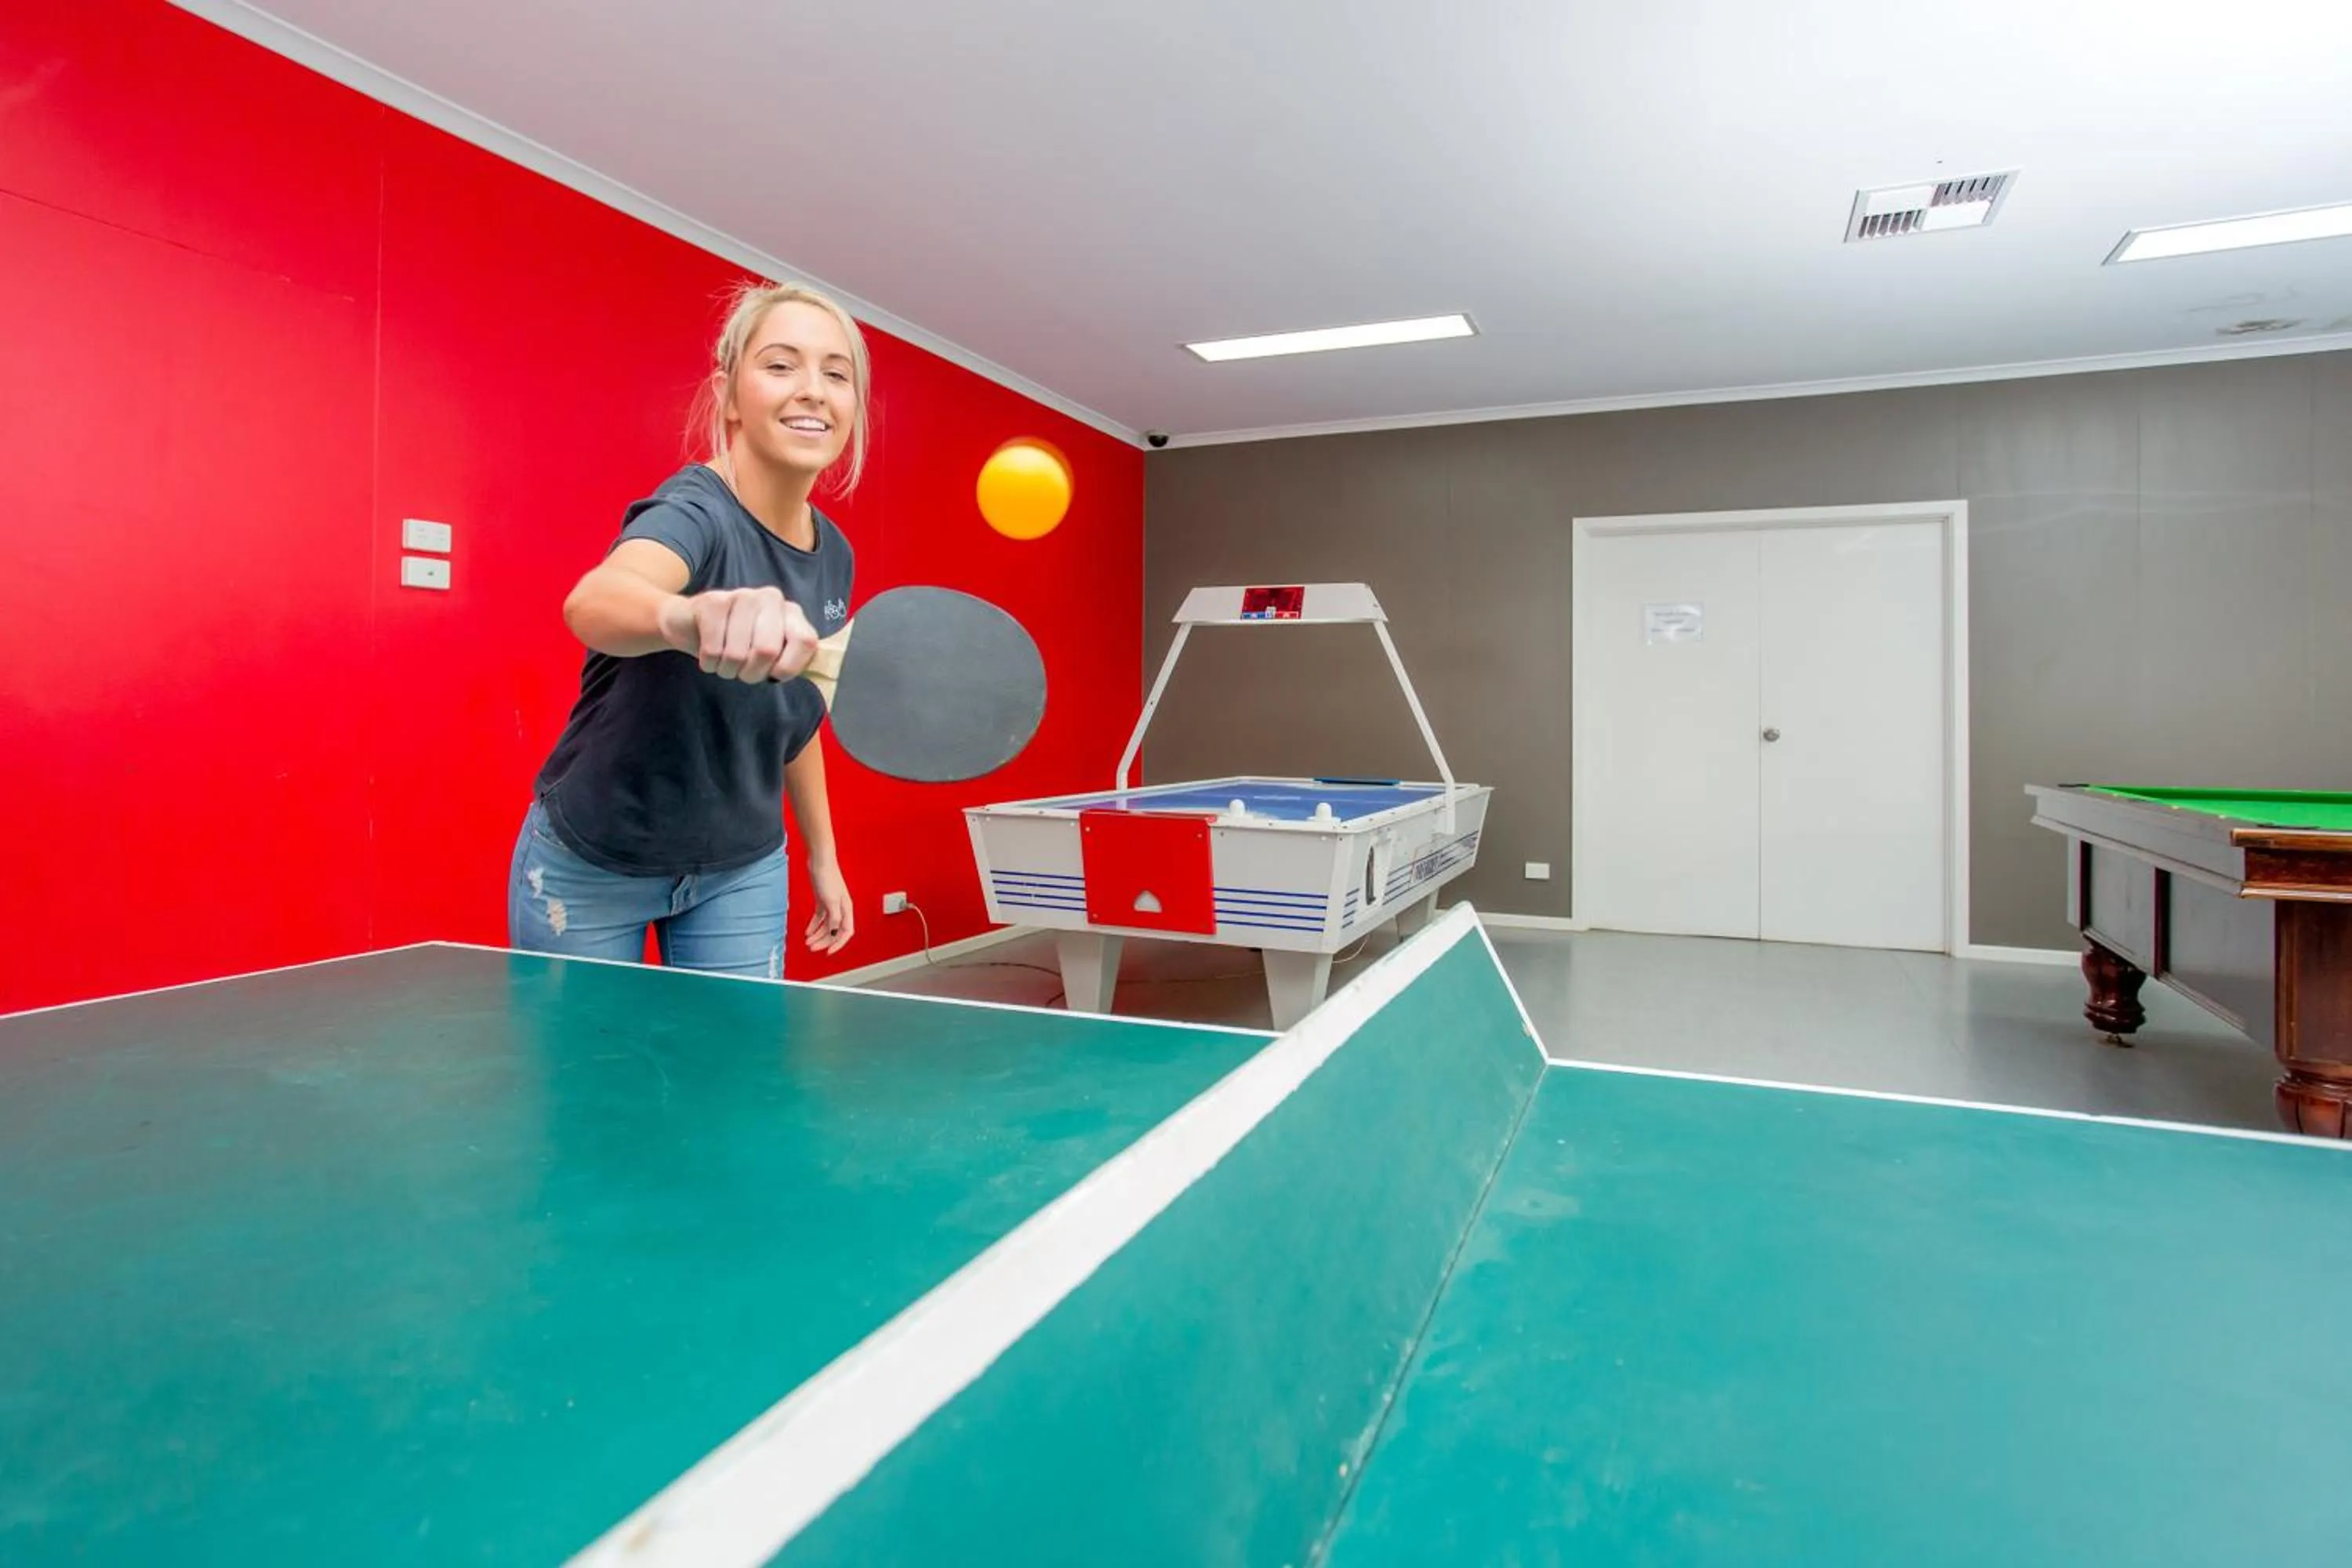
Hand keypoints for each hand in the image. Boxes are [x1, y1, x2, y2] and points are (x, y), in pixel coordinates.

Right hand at [656, 587, 818, 682]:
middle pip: (767, 651)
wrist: (691, 624)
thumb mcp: (771, 654)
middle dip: (751, 673)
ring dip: (727, 670)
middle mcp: (771, 598)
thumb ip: (794, 661)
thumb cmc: (738, 645)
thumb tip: (819, 676)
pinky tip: (709, 654)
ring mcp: (742, 595)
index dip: (788, 667)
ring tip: (724, 662)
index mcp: (792, 612)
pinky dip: (709, 663)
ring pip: (737, 653)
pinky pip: (713, 649)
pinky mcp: (713, 601)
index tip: (774, 674)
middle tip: (742, 672)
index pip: (806, 641)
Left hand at [805, 859, 853, 953]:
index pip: (845, 932)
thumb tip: (834, 932)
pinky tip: (808, 931)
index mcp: (846, 909)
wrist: (820, 861)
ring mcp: (831, 904)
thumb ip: (834, 918)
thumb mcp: (831, 901)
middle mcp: (840, 908)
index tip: (828, 952)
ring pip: (826, 925)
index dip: (838, 944)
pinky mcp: (823, 900)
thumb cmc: (828, 877)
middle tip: (812, 948)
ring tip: (808, 942)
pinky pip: (819, 918)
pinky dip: (814, 926)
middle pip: (834, 931)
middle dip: (823, 941)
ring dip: (817, 935)